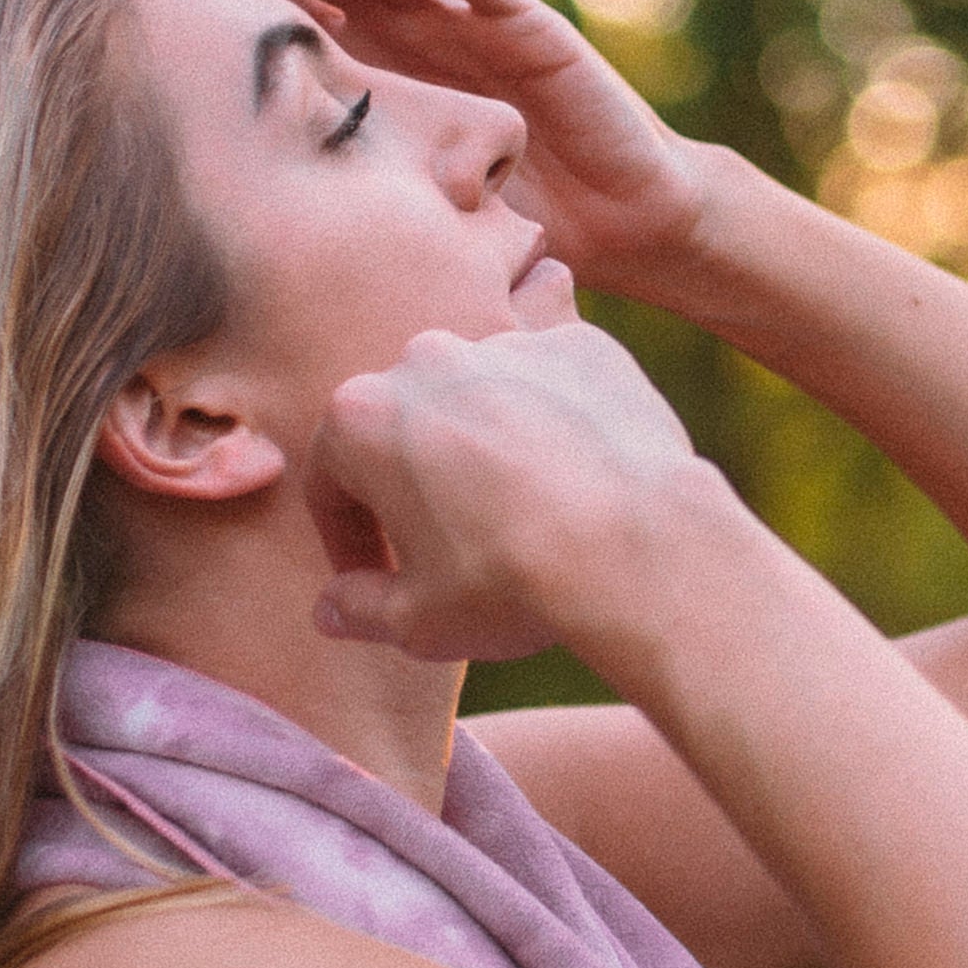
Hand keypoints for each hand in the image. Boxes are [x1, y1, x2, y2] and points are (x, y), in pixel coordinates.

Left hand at [163, 0, 712, 295]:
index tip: (149, 8)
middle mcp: (411, 31)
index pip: (285, 18)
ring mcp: (462, 18)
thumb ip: (333, 207)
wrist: (622, 223)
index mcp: (375, 70)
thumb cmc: (508, 226)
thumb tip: (215, 257)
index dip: (224, 5)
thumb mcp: (398, 214)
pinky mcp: (520, 21)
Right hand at [307, 318, 729, 661]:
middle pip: (405, 424)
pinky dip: (557, 423)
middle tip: (446, 542)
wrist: (635, 546)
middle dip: (415, 481)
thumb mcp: (417, 621)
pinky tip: (579, 481)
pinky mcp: (583, 347)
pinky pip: (554, 385)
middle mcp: (426, 360)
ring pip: (482, 397)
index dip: (348, 540)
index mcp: (361, 418)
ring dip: (487, 444)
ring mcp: (508, 345)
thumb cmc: (510, 584)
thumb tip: (331, 609)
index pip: (332, 482)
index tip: (376, 579)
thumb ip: (360, 608)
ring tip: (523, 511)